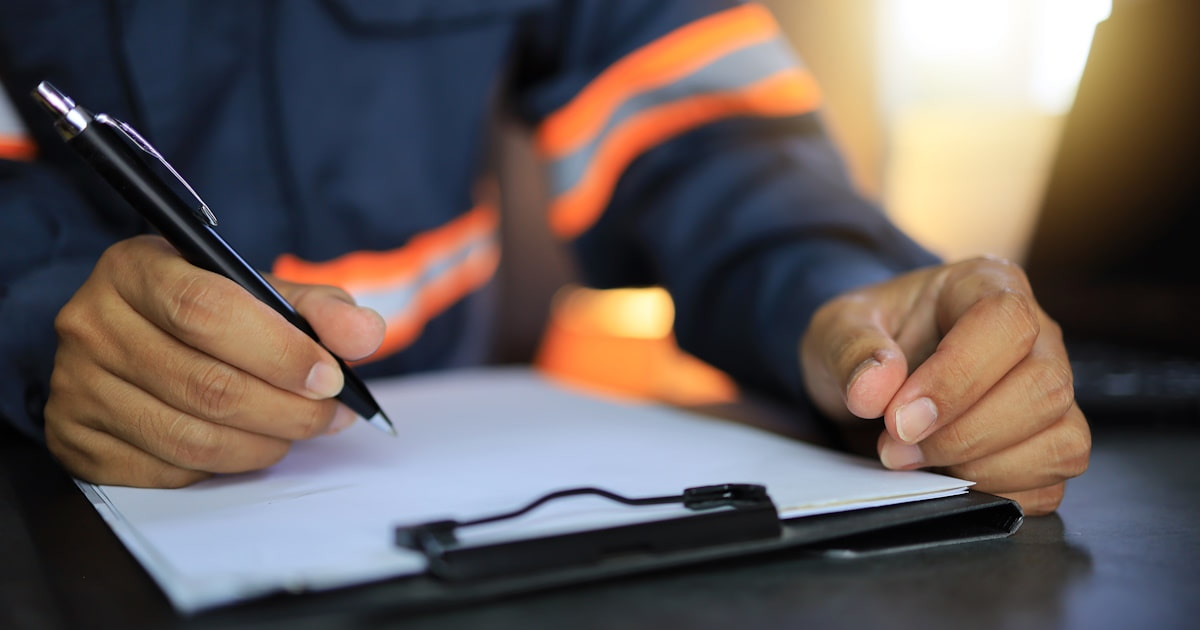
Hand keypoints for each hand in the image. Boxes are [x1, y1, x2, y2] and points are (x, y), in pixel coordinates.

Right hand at [43, 235, 385, 486]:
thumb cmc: (202, 311)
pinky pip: (168, 471)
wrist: (133, 336)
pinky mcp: (77, 440)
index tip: (331, 377)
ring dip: (265, 444)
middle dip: (288, 410)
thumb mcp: (256, 290)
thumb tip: (365, 332)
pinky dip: (224, 466)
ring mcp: (77, 386)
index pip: (207, 312)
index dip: (280, 352)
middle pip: (206, 384)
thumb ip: (318, 307)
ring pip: (191, 437)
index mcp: (136, 268)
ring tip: (298, 431)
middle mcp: (93, 324)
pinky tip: (250, 445)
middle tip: (331, 415)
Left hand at [800, 257, 1089, 514]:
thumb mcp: (836, 330)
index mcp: (985, 286)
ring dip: (981, 468)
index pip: (1006, 323)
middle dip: (964, 434)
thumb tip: (876, 387)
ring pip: (1060, 441)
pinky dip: (999, 494)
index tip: (899, 418)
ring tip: (917, 462)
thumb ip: (850, 349)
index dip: (957, 377)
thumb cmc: (866, 343)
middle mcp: (1036, 336)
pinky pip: (1051, 484)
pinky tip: (947, 479)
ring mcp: (1050, 393)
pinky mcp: (1049, 445)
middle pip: (1044, 388)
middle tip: (896, 446)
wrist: (872, 380)